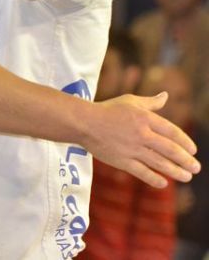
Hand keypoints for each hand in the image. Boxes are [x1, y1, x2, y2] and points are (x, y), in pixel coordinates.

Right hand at [83, 92, 200, 187]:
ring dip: (176, 172)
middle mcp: (141, 134)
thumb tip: (165, 95)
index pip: (172, 132)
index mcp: (145, 118)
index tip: (193, 150)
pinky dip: (155, 179)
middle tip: (196, 167)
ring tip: (186, 177)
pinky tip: (163, 183)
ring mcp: (132, 149)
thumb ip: (150, 102)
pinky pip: (142, 172)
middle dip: (186, 160)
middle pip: (170, 150)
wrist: (84, 122)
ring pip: (160, 163)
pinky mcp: (122, 161)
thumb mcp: (130, 101)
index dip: (185, 142)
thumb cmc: (107, 109)